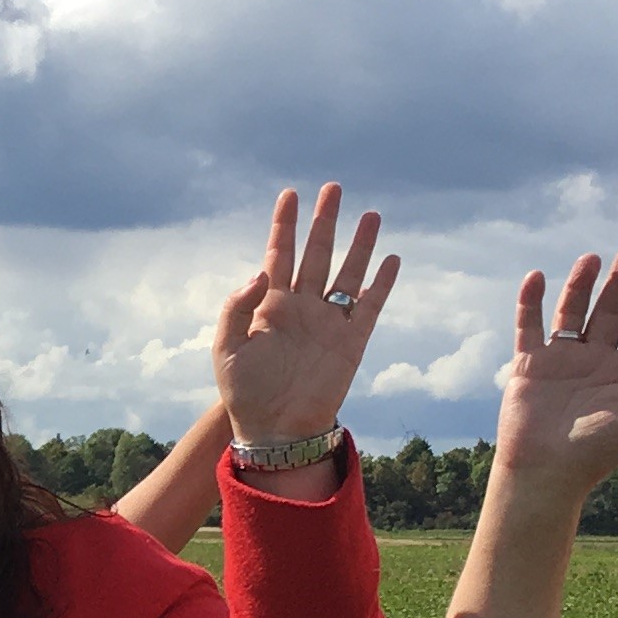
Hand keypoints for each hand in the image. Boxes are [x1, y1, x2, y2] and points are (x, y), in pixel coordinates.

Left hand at [213, 184, 398, 447]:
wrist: (274, 429)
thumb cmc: (245, 392)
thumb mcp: (226, 349)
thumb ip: (236, 308)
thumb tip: (261, 272)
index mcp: (270, 304)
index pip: (280, 253)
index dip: (285, 225)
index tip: (289, 195)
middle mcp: (302, 306)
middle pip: (317, 253)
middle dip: (325, 221)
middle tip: (333, 188)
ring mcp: (328, 322)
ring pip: (347, 273)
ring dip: (359, 245)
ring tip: (371, 215)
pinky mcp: (351, 341)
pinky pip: (369, 306)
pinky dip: (381, 284)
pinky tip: (391, 260)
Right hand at [492, 250, 617, 505]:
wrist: (543, 474)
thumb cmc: (593, 454)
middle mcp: (595, 363)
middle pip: (610, 314)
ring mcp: (561, 362)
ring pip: (573, 313)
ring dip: (581, 285)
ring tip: (592, 258)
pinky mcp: (529, 366)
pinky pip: (529, 327)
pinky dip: (531, 303)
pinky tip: (537, 277)